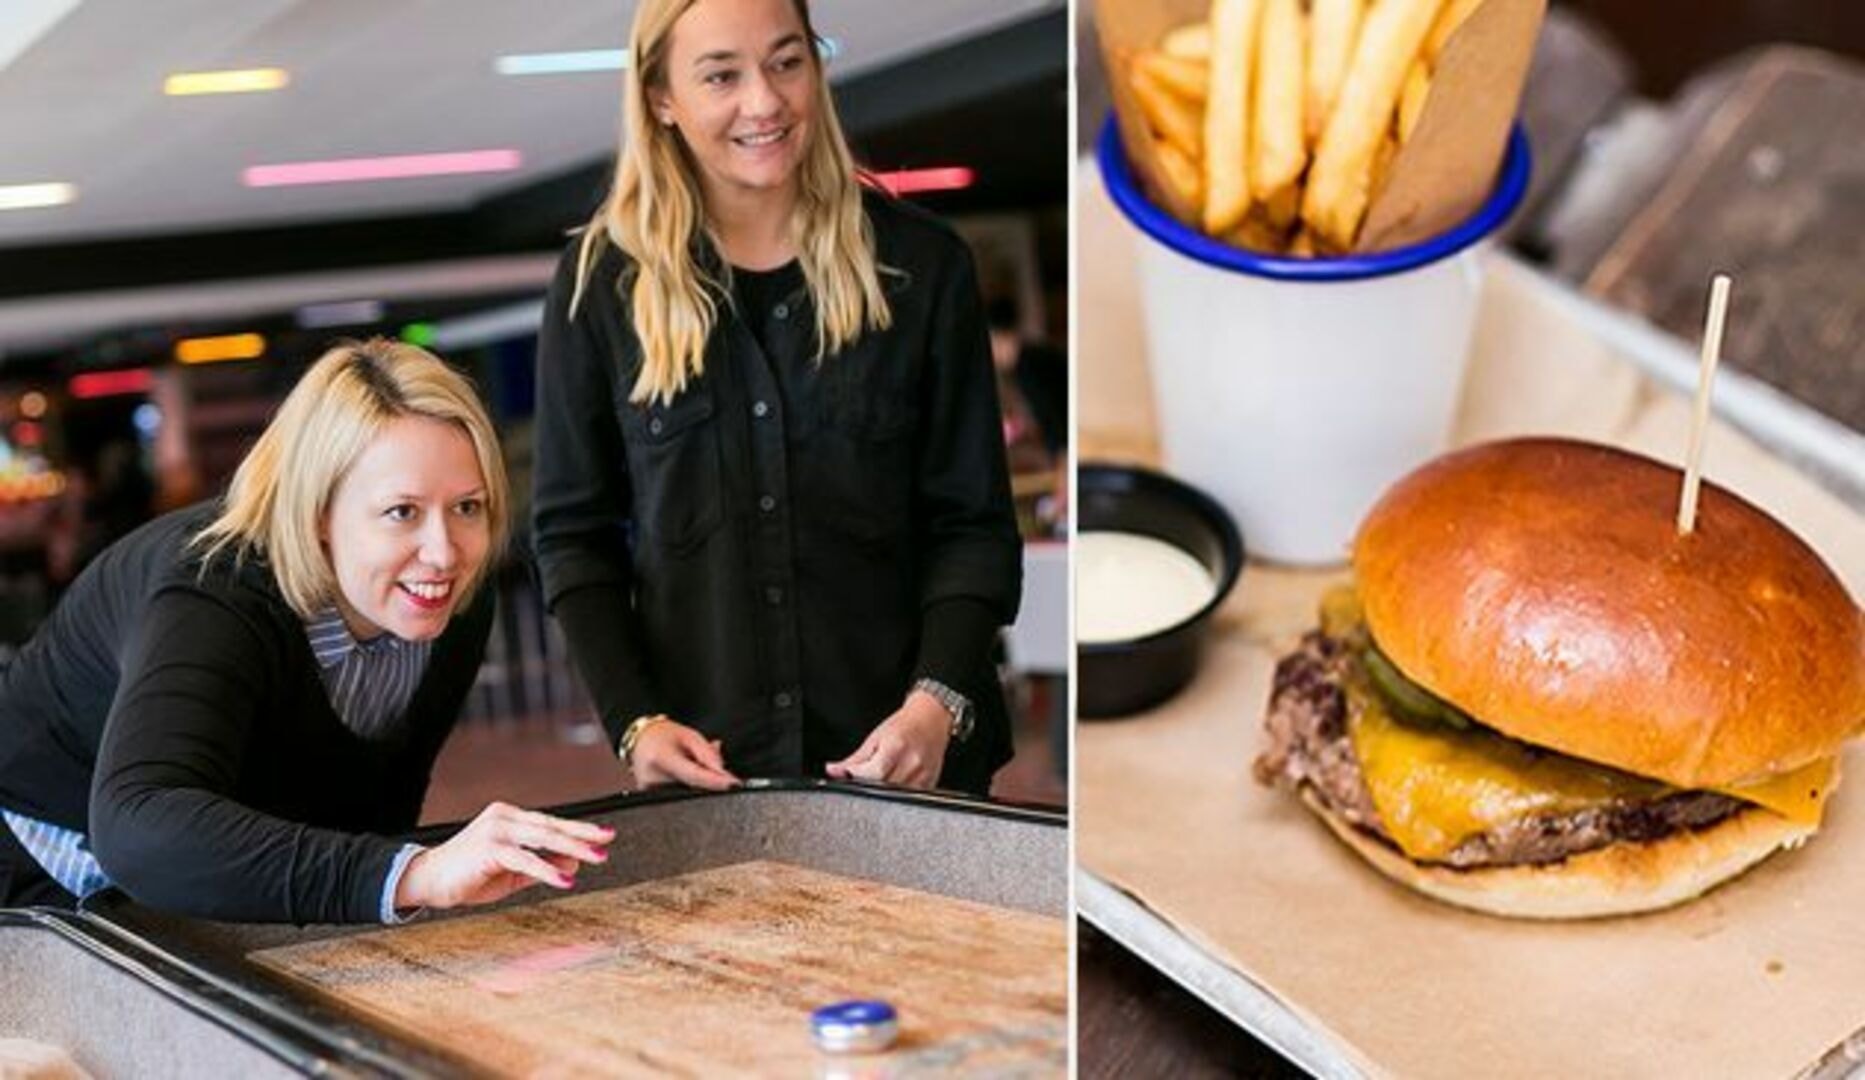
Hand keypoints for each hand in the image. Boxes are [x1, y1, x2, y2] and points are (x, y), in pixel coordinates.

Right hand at [394, 802, 613, 911]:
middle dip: (583, 835)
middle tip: (608, 841)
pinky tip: (564, 879)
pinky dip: (546, 869)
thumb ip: (541, 866)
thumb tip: (574, 863)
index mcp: (509, 818)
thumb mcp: (512, 873)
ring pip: (542, 838)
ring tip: (596, 857)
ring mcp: (495, 830)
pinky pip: (524, 859)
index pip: (551, 822)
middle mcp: (504, 818)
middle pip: (551, 826)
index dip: (579, 829)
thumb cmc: (468, 876)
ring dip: (572, 848)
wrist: (426, 880)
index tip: (604, 835)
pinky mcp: (488, 848)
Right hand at [629, 719, 739, 790]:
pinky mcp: (651, 799)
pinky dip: (689, 788)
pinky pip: (678, 796)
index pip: (693, 775)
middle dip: (709, 782)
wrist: (641, 739)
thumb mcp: (689, 735)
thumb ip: (707, 753)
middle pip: (691, 788)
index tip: (733, 783)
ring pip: (686, 794)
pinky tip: (686, 776)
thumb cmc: (664, 735)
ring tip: (692, 767)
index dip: (715, 781)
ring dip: (698, 785)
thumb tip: (722, 771)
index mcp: (660, 757)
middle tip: (717, 772)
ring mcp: (649, 791)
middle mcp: (652, 778)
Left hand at [825, 690, 950, 788]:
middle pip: (883, 788)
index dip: (857, 776)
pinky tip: (894, 785)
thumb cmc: (904, 725)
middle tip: (863, 779)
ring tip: (879, 780)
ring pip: (895, 798)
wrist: (932, 719)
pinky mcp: (929, 784)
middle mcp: (911, 763)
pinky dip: (897, 797)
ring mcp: (922, 776)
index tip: (850, 774)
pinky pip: (908, 800)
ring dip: (882, 793)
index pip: (872, 773)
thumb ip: (855, 758)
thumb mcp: (876, 737)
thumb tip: (833, 770)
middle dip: (868, 786)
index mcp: (896, 747)